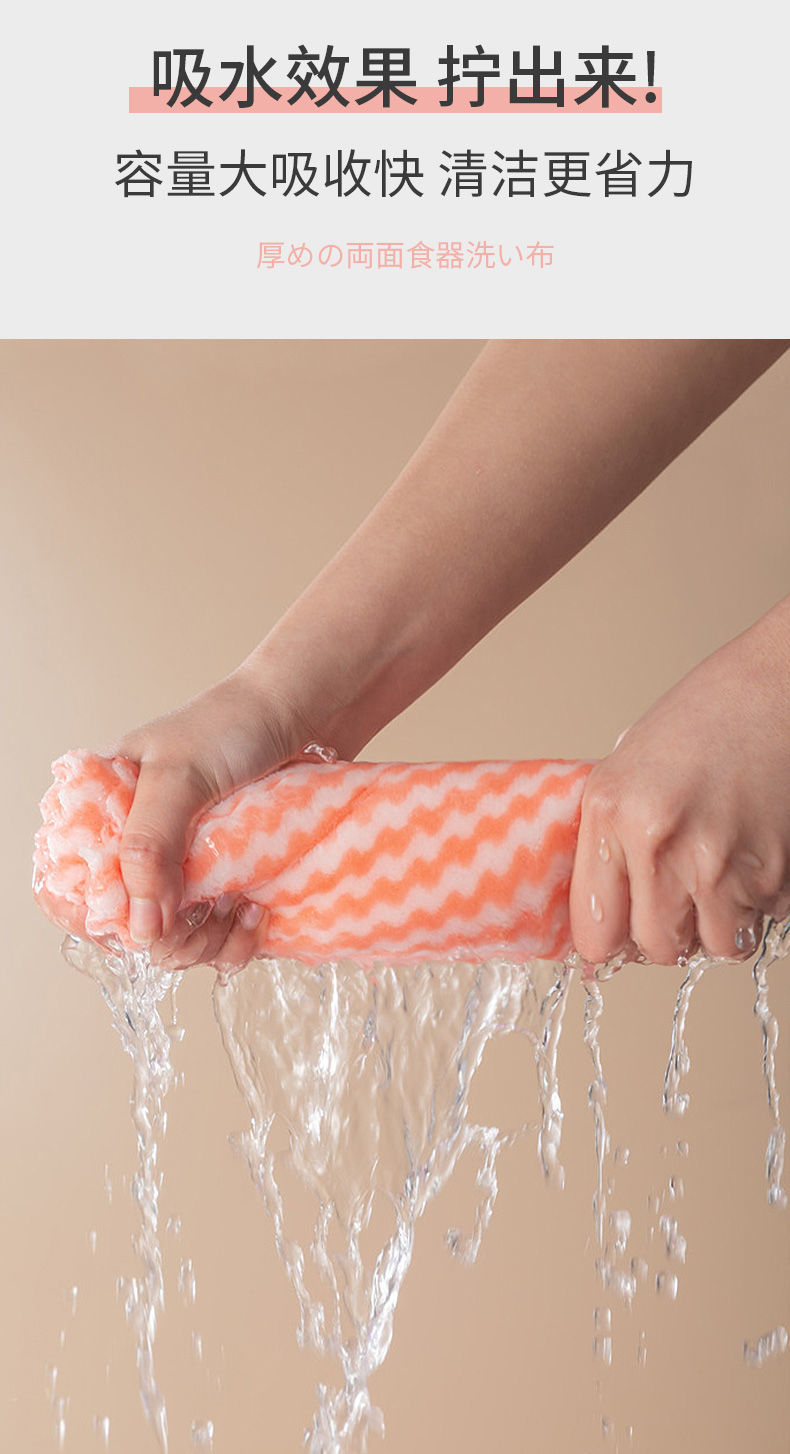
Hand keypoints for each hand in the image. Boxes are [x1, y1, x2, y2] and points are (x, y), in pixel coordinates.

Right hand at [104, 666, 310, 970]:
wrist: (304, 708)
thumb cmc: (232, 724)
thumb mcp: (178, 777)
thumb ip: (149, 847)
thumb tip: (141, 929)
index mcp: (110, 818)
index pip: (84, 892)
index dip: (111, 922)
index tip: (153, 929)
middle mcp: (146, 849)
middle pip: (136, 930)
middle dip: (174, 940)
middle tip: (211, 915)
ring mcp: (190, 869)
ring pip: (181, 943)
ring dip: (211, 944)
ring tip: (244, 908)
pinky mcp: (232, 882)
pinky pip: (223, 939)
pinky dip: (239, 941)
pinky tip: (259, 911)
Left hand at [570, 601, 789, 965]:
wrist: (774, 686)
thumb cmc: (702, 718)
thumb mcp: (625, 769)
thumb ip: (608, 841)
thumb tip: (600, 917)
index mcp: (611, 813)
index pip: (595, 931)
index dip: (608, 940)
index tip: (616, 935)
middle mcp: (661, 842)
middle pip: (658, 948)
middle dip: (668, 934)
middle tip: (676, 900)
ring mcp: (721, 858)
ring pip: (719, 944)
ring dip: (721, 923)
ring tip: (720, 875)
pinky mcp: (774, 867)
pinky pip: (767, 918)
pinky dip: (763, 900)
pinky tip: (753, 851)